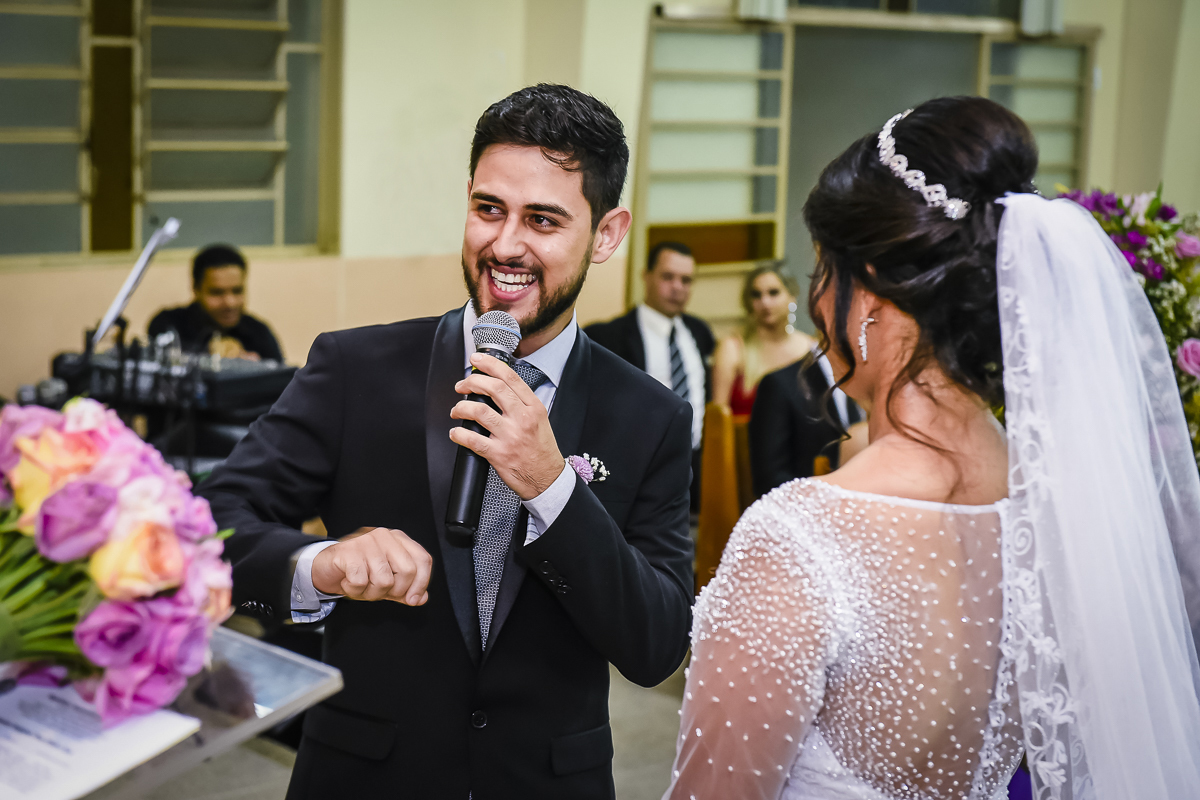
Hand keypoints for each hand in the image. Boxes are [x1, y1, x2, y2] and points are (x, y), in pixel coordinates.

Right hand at [312, 527, 432, 603]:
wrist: (325, 567)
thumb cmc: (357, 571)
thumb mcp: (385, 581)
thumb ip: (404, 589)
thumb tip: (421, 598)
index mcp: (398, 539)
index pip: (423, 559)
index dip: (421, 583)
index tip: (413, 599)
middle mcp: (385, 536)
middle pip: (407, 571)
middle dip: (395, 591)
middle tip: (379, 592)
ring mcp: (367, 542)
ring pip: (384, 580)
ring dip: (371, 593)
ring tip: (361, 586)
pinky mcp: (349, 552)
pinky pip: (361, 582)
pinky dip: (354, 590)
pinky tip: (348, 582)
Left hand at [449, 352, 564, 500]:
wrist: (547, 478)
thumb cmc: (542, 449)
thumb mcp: (540, 419)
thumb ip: (521, 403)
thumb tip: (497, 387)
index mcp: (533, 407)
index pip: (510, 378)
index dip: (489, 365)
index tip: (476, 360)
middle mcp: (522, 419)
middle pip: (493, 388)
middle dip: (472, 382)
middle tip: (462, 386)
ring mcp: (510, 436)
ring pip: (479, 411)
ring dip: (461, 408)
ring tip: (457, 410)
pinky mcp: (499, 454)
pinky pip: (472, 440)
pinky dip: (459, 434)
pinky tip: (456, 433)